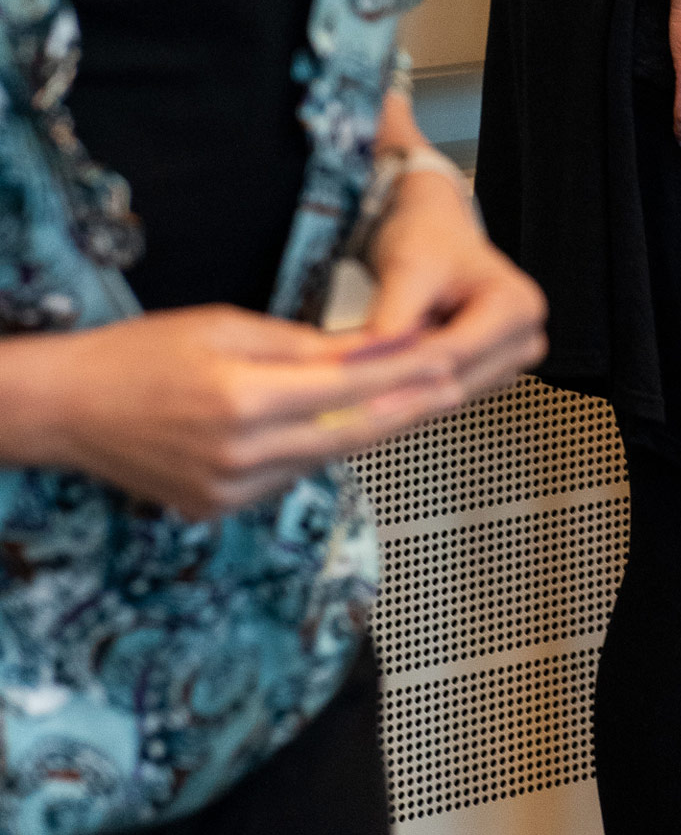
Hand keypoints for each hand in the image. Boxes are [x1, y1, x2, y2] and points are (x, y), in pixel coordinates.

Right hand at [1, 307, 471, 518]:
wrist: (69, 410)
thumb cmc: (141, 354)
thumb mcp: (224, 325)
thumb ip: (300, 346)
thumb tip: (368, 350)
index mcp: (242, 398)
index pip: (347, 390)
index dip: (404, 376)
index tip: (446, 359)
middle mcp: (240, 453)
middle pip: (350, 435)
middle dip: (410, 411)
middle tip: (457, 389)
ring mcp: (229, 489)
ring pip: (324, 459)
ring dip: (369, 432)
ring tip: (415, 402)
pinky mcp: (219, 509)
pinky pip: (289, 478)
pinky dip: (319, 451)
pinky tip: (345, 429)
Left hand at [362, 165, 546, 399]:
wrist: (433, 232)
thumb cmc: (430, 240)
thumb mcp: (408, 269)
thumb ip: (392, 319)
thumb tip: (366, 362)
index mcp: (517, 306)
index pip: (455, 351)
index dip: (401, 366)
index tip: (354, 376)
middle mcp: (524, 338)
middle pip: (454, 381)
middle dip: (398, 386)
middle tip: (346, 392)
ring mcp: (509, 361)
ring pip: (446, 396)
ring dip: (401, 394)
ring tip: (356, 388)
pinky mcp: (488, 374)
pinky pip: (444, 395)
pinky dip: (408, 392)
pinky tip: (376, 388)